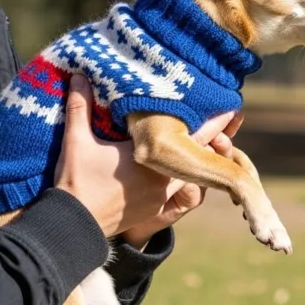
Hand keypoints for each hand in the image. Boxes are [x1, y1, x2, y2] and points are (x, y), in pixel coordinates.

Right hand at [54, 75, 241, 237]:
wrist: (73, 227)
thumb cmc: (76, 182)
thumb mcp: (76, 141)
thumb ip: (80, 107)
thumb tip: (77, 77)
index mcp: (152, 158)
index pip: (194, 137)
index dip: (214, 123)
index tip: (231, 109)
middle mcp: (165, 179)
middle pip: (198, 156)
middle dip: (205, 140)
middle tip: (218, 125)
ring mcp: (162, 196)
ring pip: (189, 174)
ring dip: (192, 160)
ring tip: (201, 143)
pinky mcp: (156, 210)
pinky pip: (179, 190)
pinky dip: (181, 176)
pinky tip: (178, 166)